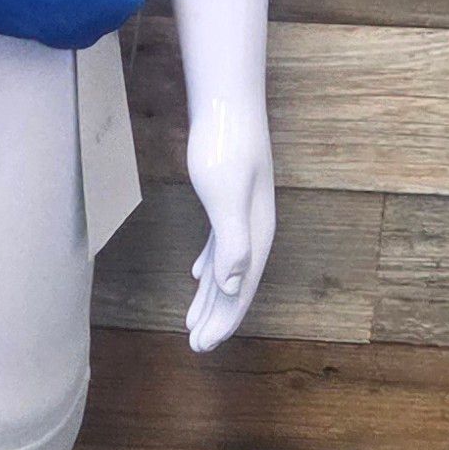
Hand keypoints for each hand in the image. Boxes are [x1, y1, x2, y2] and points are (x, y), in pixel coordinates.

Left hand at [184, 96, 275, 353]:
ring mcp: (243, 214)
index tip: (203, 346)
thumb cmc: (224, 147)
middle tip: (195, 346)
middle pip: (235, 285)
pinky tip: (198, 277)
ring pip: (227, 268)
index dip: (224, 320)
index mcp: (255, 234)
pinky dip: (210, 266)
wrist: (228, 103)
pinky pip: (221, 246)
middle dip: (216, 317)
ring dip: (211, 297)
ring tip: (192, 322)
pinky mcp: (229, 199)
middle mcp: (255, 229)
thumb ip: (232, 241)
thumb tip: (235, 286)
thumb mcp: (225, 196)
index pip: (240, 290)